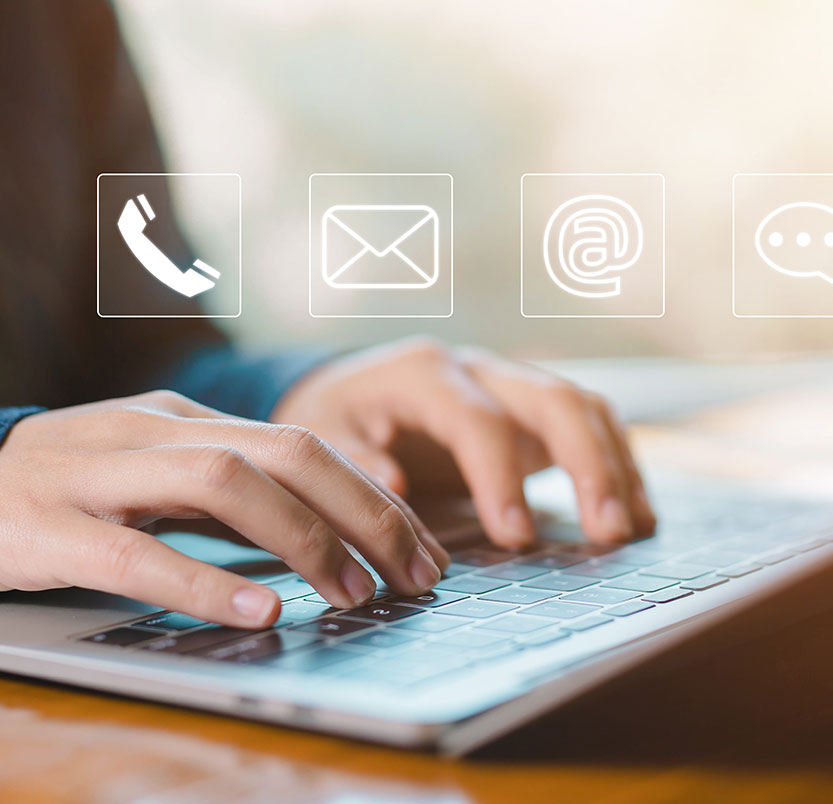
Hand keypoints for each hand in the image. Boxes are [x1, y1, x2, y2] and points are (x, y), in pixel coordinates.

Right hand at [0, 391, 448, 627]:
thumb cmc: (74, 488)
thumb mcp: (160, 478)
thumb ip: (231, 502)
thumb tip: (322, 538)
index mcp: (190, 421)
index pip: (308, 446)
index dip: (375, 497)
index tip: (423, 550)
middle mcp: (155, 431)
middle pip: (286, 453)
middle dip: (365, 513)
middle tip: (415, 575)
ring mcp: (100, 471)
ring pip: (223, 484)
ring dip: (302, 540)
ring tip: (353, 594)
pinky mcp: (47, 526)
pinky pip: (135, 551)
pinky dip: (203, 582)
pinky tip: (258, 614)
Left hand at [272, 338, 655, 547]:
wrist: (347, 389)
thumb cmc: (335, 418)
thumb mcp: (321, 435)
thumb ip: (354, 460)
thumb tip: (398, 484)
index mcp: (424, 374)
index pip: (478, 420)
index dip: (501, 477)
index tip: (517, 538)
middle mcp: (478, 370)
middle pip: (553, 399)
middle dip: (588, 463)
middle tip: (606, 533)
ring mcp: (510, 385)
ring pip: (582, 406)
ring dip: (615, 464)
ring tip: (632, 528)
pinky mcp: (528, 410)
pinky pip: (587, 424)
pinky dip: (614, 463)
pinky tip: (630, 512)